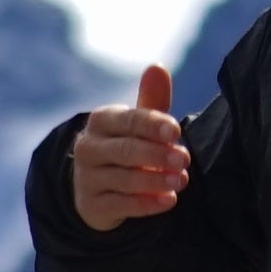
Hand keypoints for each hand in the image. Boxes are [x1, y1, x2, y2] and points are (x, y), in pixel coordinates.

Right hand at [67, 64, 193, 231]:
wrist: (97, 188)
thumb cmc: (127, 147)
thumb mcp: (138, 124)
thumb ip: (152, 99)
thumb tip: (157, 66)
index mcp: (101, 121)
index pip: (129, 120)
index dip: (153, 125)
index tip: (176, 131)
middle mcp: (88, 148)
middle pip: (125, 150)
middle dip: (156, 155)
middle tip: (184, 159)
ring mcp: (87, 178)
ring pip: (124, 179)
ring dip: (155, 180)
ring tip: (182, 180)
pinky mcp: (91, 205)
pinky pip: (121, 205)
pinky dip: (146, 204)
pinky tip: (168, 200)